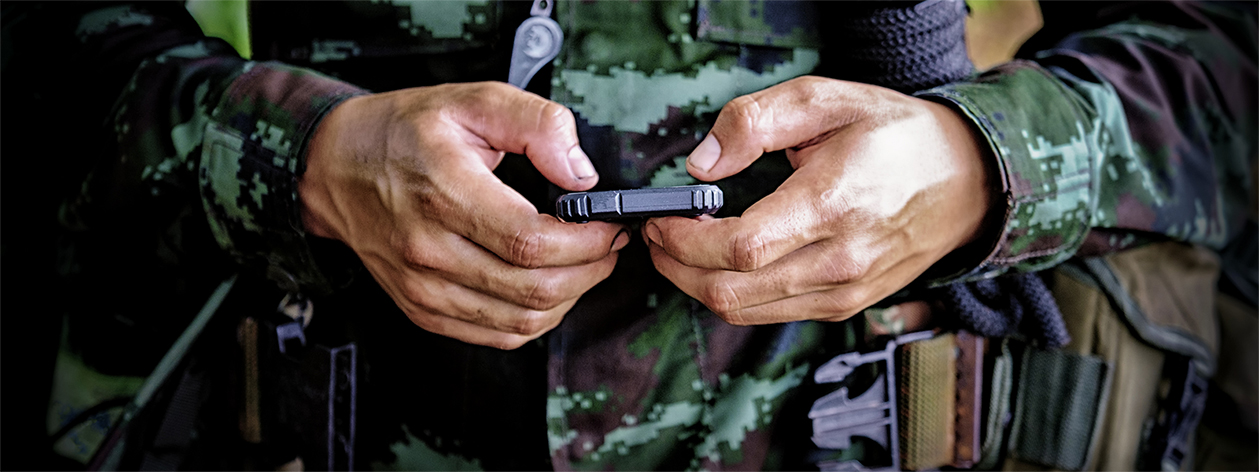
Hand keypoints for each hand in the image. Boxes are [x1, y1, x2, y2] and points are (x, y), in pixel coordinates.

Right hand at [300, 82, 628, 348]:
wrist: (333, 166)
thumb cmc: (402, 131)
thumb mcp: (472, 100)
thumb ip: (536, 125)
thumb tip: (581, 174)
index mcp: (444, 193)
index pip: (532, 242)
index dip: (586, 242)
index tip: (609, 225)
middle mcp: (429, 249)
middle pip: (533, 288)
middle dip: (590, 270)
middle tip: (607, 245)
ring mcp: (423, 287)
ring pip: (520, 321)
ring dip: (569, 298)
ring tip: (584, 264)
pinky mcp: (422, 309)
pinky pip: (496, 335)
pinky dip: (535, 319)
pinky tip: (548, 288)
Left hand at [645, 76, 996, 323]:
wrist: (964, 180)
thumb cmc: (894, 136)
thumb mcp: (826, 99)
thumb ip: (755, 121)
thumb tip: (702, 163)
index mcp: (833, 204)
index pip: (739, 247)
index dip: (684, 239)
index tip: (661, 217)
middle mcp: (840, 259)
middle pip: (730, 291)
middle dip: (676, 266)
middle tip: (657, 234)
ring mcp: (844, 290)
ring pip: (745, 311)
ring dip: (697, 285)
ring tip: (680, 248)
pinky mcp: (845, 306)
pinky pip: (771, 314)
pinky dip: (733, 294)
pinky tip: (723, 263)